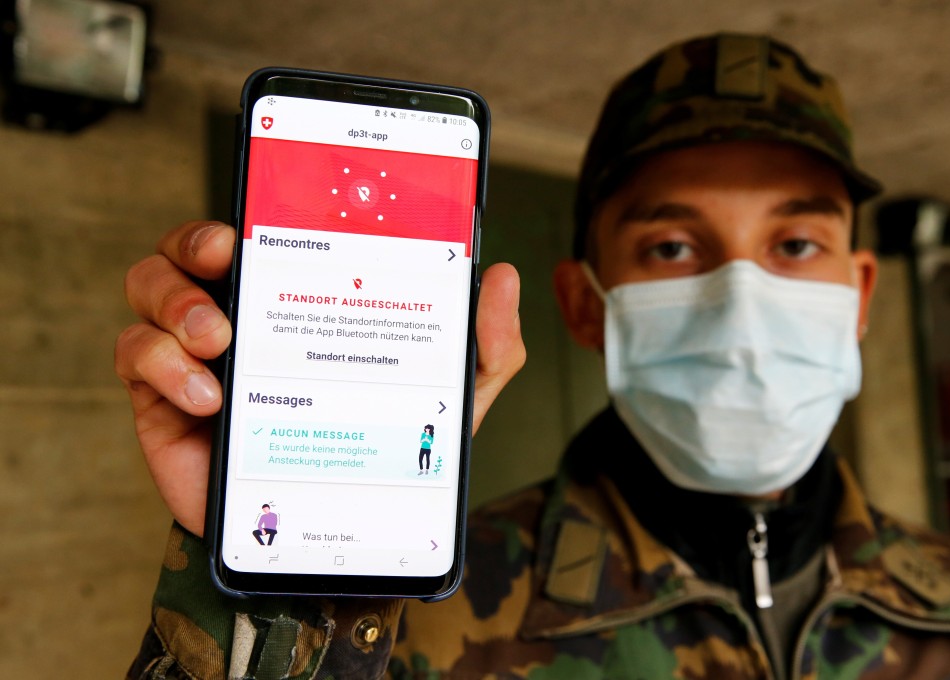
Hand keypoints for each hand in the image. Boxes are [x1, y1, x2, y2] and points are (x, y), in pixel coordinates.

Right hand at [115, 221, 525, 536]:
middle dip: (197, 238)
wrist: (333, 534)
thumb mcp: (450, 396)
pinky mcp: (166, 399)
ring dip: (176, 300)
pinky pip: (135, 355)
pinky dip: (164, 365)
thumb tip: (501, 275)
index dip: (257, 204)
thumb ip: (485, 343)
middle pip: (190, 245)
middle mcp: (245, 312)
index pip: (268, 230)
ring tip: (220, 337)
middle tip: (227, 256)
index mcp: (302, 298)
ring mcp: (199, 353)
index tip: (268, 205)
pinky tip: (211, 396)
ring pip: (150, 286)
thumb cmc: (383, 449)